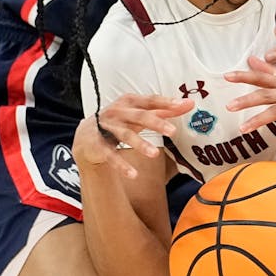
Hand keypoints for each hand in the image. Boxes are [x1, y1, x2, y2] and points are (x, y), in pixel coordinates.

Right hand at [72, 94, 192, 178]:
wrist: (86, 135)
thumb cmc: (120, 121)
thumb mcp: (140, 114)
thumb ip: (164, 110)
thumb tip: (189, 104)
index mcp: (130, 102)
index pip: (150, 100)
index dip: (165, 102)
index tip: (182, 105)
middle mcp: (118, 112)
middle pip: (139, 116)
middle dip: (156, 123)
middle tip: (172, 131)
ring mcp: (106, 127)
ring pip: (125, 135)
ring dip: (140, 144)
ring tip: (154, 154)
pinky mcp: (97, 145)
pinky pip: (110, 155)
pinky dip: (121, 165)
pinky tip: (133, 174)